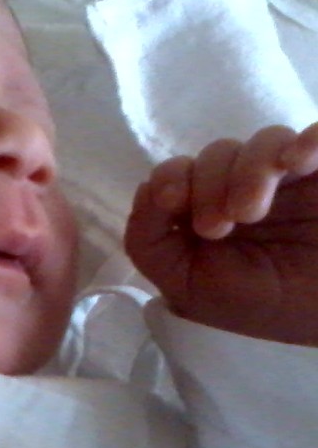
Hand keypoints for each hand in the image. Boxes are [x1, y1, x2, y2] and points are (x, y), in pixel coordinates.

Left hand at [125, 122, 317, 345]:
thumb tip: (145, 189)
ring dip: (247, 170)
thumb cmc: (259, 307)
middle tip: (216, 227)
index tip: (173, 201)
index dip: (170, 176)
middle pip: (217, 154)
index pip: (179, 170)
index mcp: (208, 208)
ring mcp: (292, 177)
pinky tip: (296, 161)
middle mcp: (247, 186)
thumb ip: (148, 242)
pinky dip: (305, 141)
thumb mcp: (185, 286)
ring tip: (250, 212)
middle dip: (207, 185)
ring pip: (262, 142)